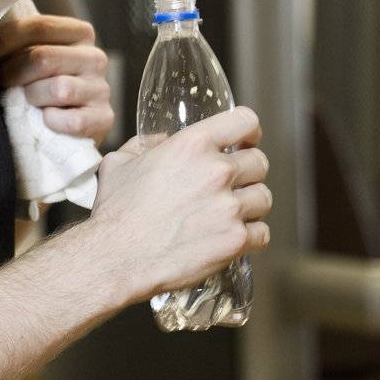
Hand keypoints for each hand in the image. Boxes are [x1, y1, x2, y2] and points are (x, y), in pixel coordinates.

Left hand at [0, 12, 113, 145]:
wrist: (63, 133)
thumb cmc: (38, 87)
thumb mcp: (31, 58)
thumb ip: (17, 41)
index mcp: (79, 33)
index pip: (38, 26)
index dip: (4, 42)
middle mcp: (95, 57)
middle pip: (43, 58)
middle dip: (12, 73)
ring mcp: (102, 89)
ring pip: (58, 89)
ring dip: (32, 99)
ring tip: (25, 103)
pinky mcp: (104, 119)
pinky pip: (71, 121)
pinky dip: (52, 123)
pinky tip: (46, 121)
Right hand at [89, 106, 271, 303]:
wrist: (118, 257)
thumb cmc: (116, 211)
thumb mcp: (119, 163)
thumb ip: (143, 145)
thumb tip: (160, 141)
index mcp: (193, 145)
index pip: (245, 122)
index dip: (249, 131)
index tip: (246, 142)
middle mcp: (216, 172)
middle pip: (259, 162)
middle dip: (248, 173)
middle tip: (234, 184)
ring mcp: (229, 207)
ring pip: (263, 198)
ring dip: (251, 205)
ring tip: (234, 213)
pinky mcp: (235, 240)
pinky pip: (262, 233)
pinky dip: (252, 236)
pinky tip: (234, 237)